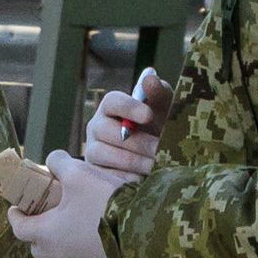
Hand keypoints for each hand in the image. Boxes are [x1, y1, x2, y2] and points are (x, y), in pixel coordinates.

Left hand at [6, 152, 126, 257]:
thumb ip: (59, 164)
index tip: (16, 209)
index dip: (16, 217)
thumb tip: (52, 160)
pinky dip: (89, 257)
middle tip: (45, 218)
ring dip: (62, 247)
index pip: (20, 228)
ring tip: (72, 231)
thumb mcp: (79, 173)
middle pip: (39, 248)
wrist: (143, 229)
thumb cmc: (104, 201)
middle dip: (38, 234)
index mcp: (47, 234)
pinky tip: (99, 246)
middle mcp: (59, 256)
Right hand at [83, 67, 170, 181]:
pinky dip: (126, 178)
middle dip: (137, 141)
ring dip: (134, 161)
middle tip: (160, 149)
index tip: (149, 115)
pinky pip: (106, 175)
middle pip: (107, 130)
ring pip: (106, 154)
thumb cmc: (159, 126)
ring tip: (156, 166)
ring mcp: (93, 150)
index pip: (112, 101)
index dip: (129, 107)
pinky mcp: (96, 173)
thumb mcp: (164, 109)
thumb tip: (149, 77)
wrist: (158, 157)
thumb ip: (158, 92)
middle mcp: (96, 126)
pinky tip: (144, 179)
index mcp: (111, 107)